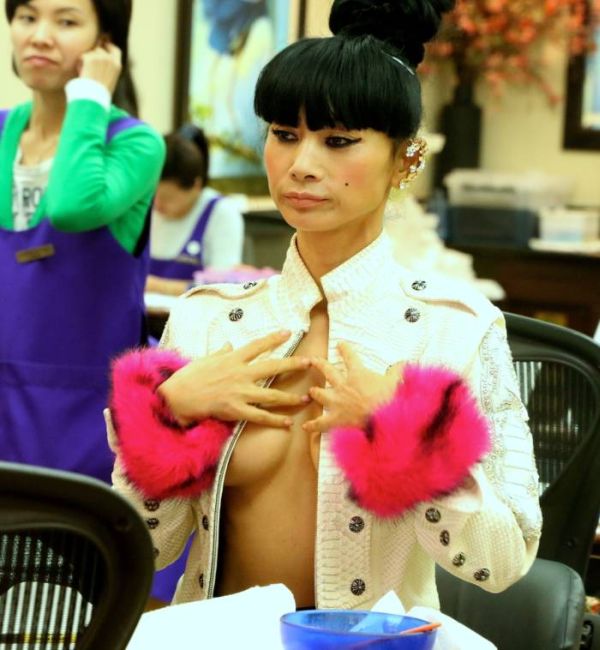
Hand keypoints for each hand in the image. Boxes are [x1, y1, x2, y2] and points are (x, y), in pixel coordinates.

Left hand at [78, 39, 121, 93]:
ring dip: (86, 60)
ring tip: (87, 74)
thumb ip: (108, 67)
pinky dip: (80, 64)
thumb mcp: (110, 80)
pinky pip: (82, 56)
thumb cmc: (101, 93)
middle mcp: (110, 59)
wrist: (94, 97)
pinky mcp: (90, 58)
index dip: (109, 46)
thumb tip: (101, 56)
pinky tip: (83, 74)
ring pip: (90, 52)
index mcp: (117, 66)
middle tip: (89, 67)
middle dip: (93, 55)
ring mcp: (100, 57)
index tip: (104, 46)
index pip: (115, 50)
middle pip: (99, 49)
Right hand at [158, 330, 310, 427]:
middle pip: (272, 367)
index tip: (288, 332)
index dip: (274, 338)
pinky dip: (275, 420)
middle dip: (292, 365)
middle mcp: (240, 374)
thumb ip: (220, 352)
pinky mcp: (236, 410)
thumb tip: (227, 344)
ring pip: (271, 395)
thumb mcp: (205, 359)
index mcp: (232, 359)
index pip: (257, 345)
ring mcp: (239, 393)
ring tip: (305, 398)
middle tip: (309, 362)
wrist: (176, 397)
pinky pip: (260, 417)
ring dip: (290, 397)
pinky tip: (288, 422)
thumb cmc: (189, 377)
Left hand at [303, 342, 403, 433]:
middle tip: (313, 360)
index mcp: (357, 374)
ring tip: (311, 391)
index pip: (349, 357)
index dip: (344, 349)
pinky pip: (321, 422)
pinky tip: (305, 426)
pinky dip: (313, 425)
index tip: (340, 344)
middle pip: (328, 371)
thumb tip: (404, 363)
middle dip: (320, 364)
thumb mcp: (396, 381)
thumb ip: (398, 371)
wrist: (384, 420)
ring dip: (316, 392)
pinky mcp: (336, 419)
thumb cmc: (389, 400)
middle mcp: (343, 385)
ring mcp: (337, 402)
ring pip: (321, 394)